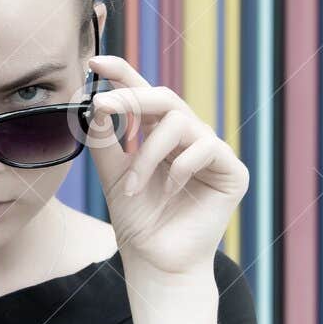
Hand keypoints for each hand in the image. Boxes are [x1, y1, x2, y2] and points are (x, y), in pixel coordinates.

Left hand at [82, 55, 249, 277]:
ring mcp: (212, 152)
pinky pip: (205, 147)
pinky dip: (179, 167)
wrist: (156, 262)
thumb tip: (89, 99)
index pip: (143, 93)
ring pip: (179, 123)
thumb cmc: (137, 221)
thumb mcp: (113, 175)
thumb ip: (104, 139)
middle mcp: (189, 136)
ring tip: (133, 187)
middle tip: (103, 107)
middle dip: (131, 98)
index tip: (95, 61)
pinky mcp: (233, 171)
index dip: (122, 73)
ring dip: (147, 154)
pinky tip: (169, 191)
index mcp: (160, 134)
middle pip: (164, 97)